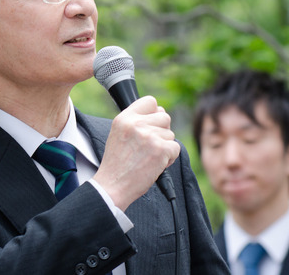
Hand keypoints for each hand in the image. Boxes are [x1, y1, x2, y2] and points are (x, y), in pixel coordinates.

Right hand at [92, 96, 179, 210]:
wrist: (113, 186)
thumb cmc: (117, 164)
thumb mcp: (118, 134)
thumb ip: (136, 121)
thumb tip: (160, 111)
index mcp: (124, 118)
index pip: (150, 102)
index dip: (154, 113)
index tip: (151, 124)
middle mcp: (136, 124)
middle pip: (164, 117)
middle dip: (161, 132)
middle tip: (149, 146)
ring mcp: (149, 136)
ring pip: (170, 134)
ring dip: (164, 147)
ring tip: (148, 158)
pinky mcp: (160, 149)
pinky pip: (175, 148)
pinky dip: (169, 158)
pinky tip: (155, 164)